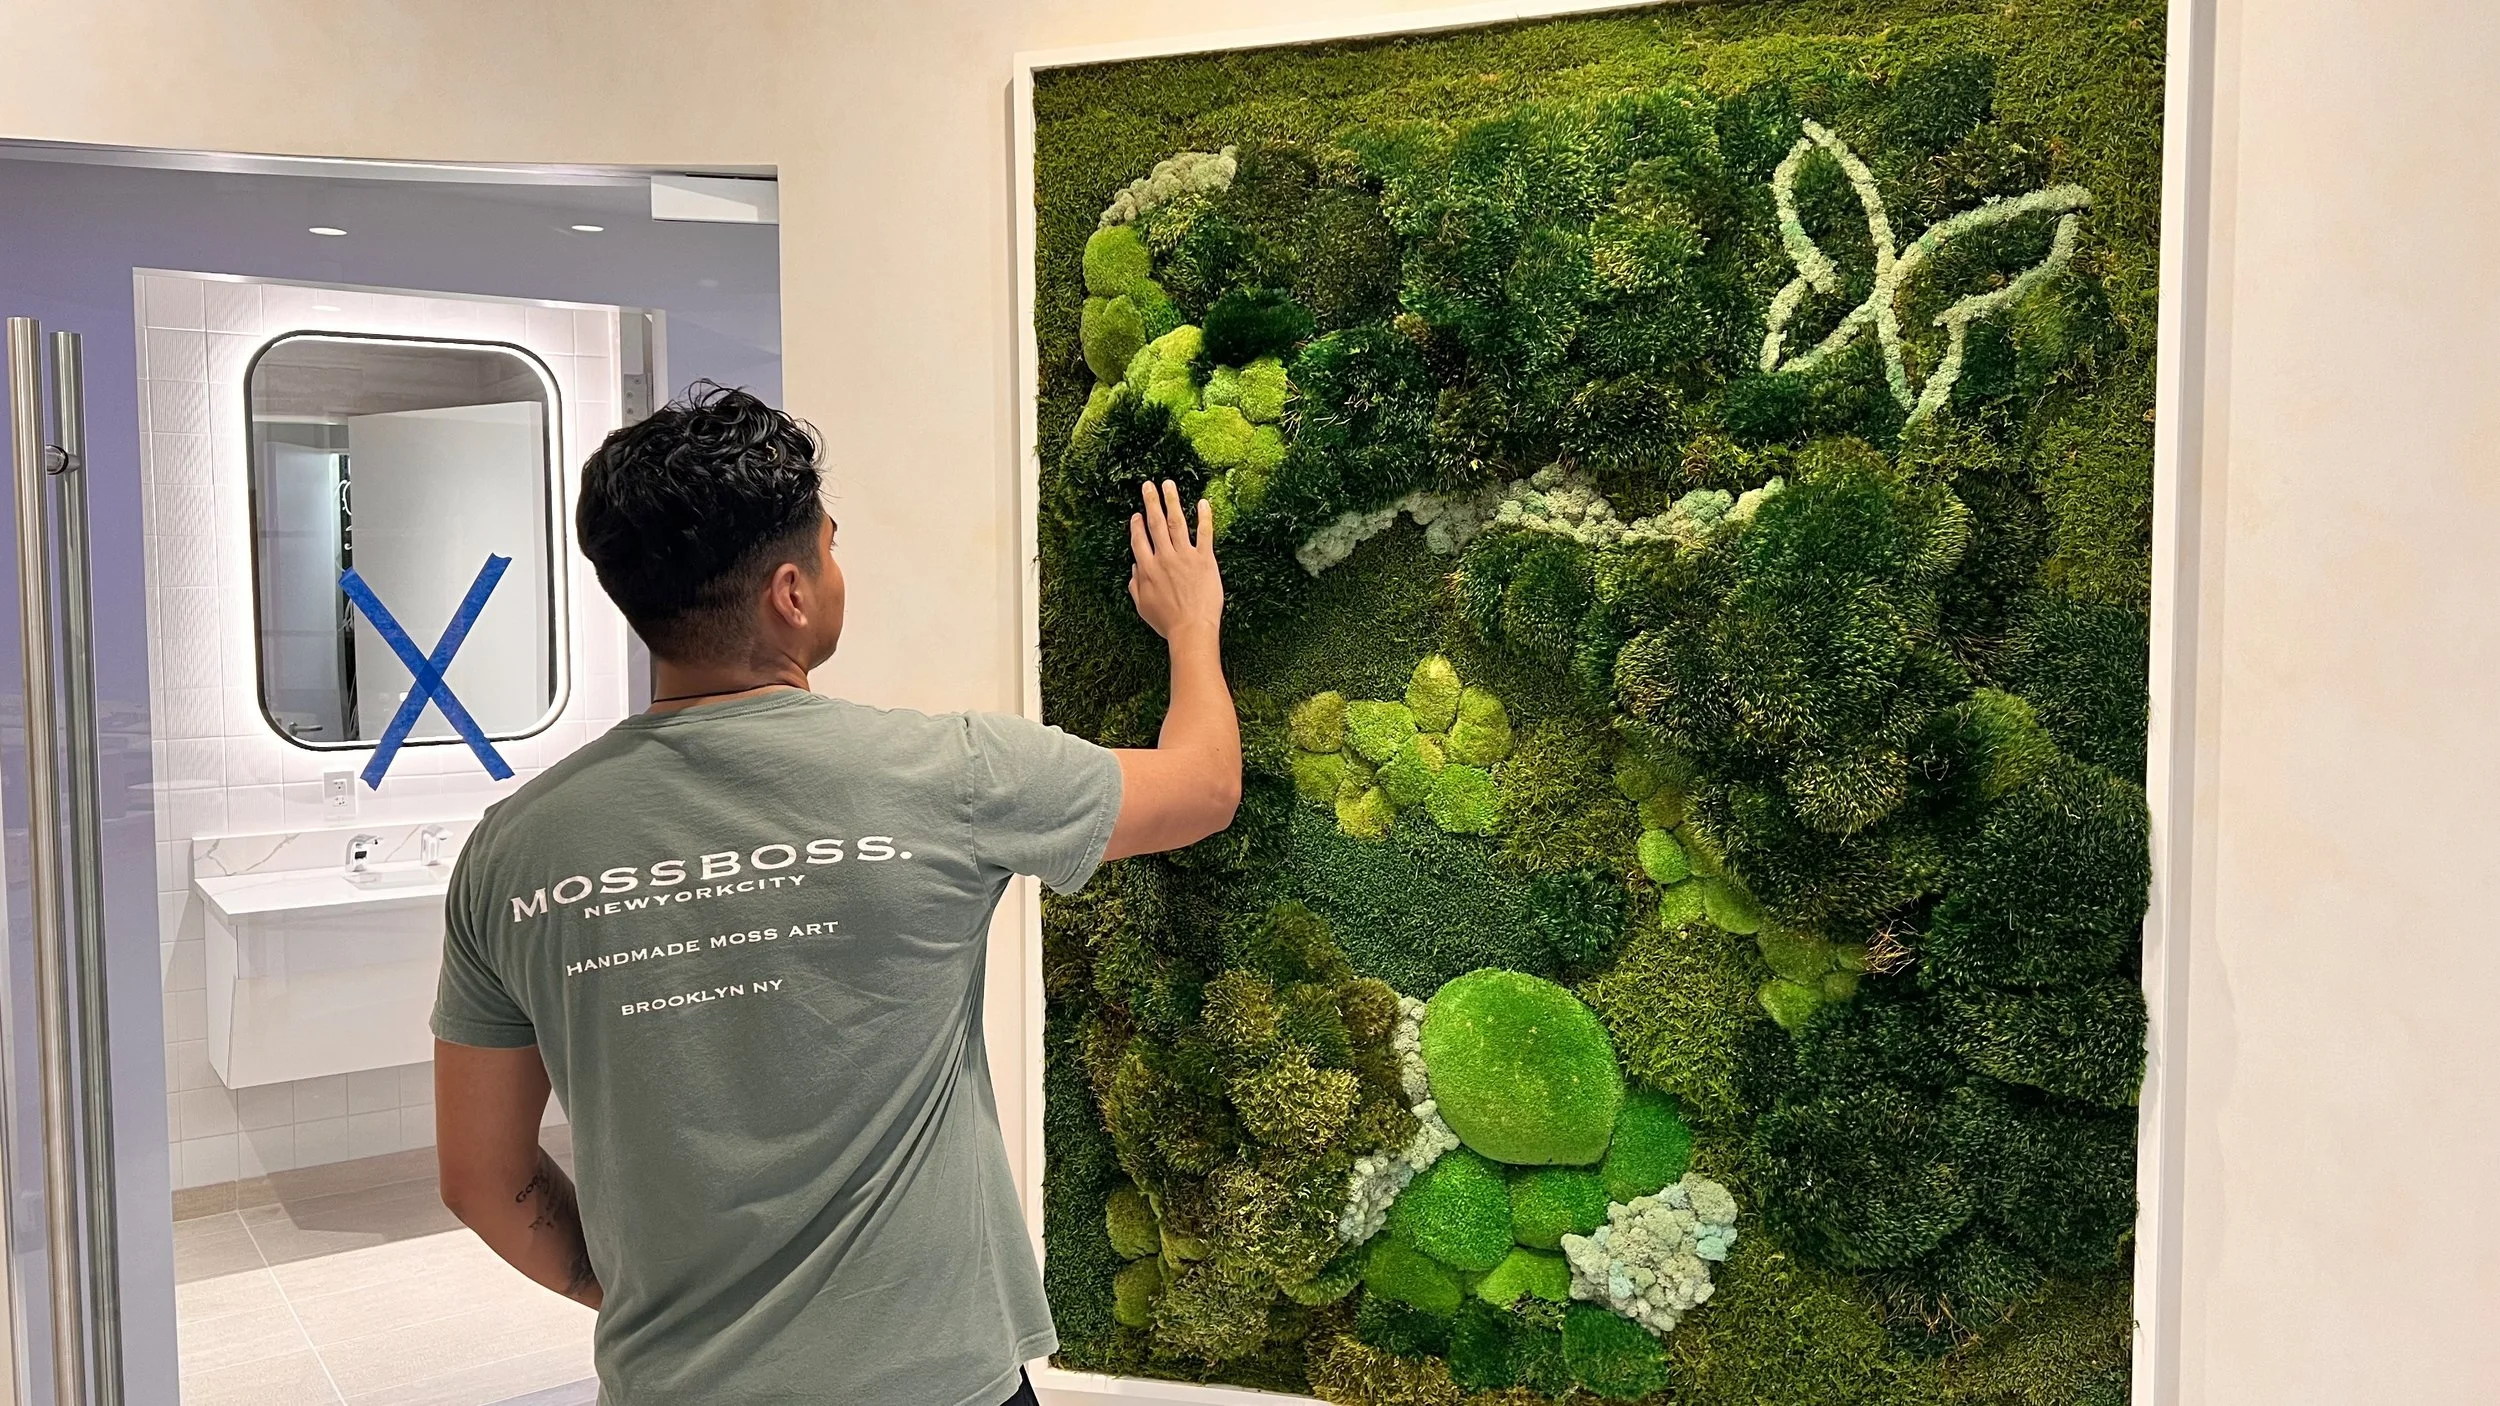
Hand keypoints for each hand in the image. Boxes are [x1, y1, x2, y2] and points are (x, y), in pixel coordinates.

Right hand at [1127, 479, 1224, 644]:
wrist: (1191, 629)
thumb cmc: (1168, 622)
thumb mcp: (1143, 606)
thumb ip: (1136, 585)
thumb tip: (1135, 569)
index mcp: (1147, 569)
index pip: (1139, 540)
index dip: (1136, 525)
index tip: (1136, 514)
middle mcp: (1164, 558)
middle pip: (1155, 524)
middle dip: (1151, 502)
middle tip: (1148, 485)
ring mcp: (1185, 557)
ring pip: (1177, 522)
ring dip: (1171, 501)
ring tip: (1168, 484)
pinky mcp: (1204, 560)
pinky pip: (1204, 533)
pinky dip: (1204, 517)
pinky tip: (1203, 502)